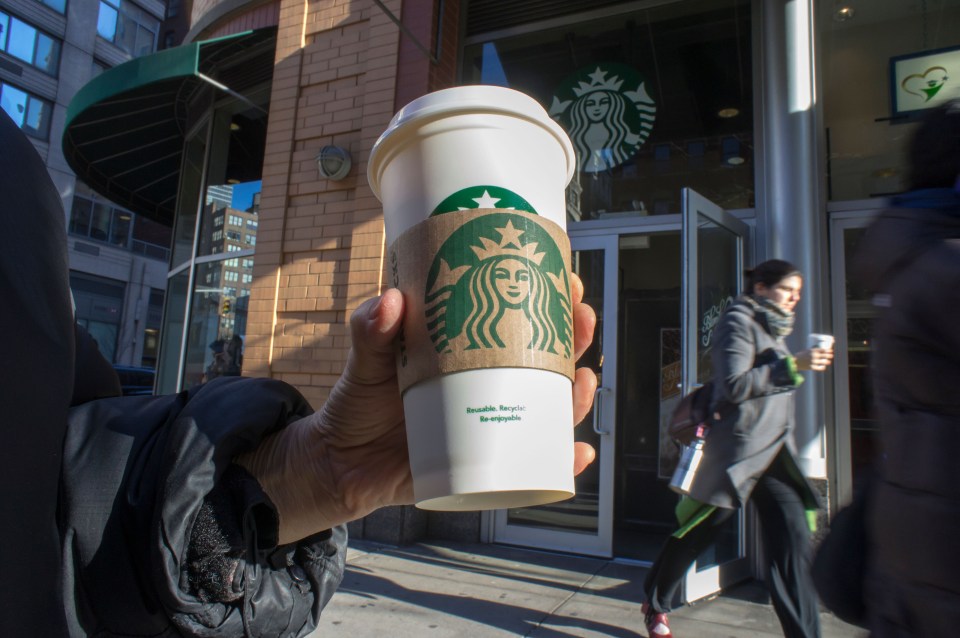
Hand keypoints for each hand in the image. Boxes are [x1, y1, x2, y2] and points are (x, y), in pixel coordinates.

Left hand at [238, 275, 597, 543]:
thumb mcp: (364, 362)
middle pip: (546, 359)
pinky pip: (531, 466)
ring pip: (549, 409)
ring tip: (586, 381)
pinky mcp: (486, 467)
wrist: (339, 466)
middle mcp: (487, 386)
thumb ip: (370, 331)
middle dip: (575, 338)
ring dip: (578, 396)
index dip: (547, 296)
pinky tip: (576, 454)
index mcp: (466, 352)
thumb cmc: (356, 405)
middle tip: (583, 318)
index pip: (516, 318)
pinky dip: (560, 462)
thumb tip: (390, 302)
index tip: (563, 275)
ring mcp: (490, 426)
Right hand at [795, 347, 833, 371]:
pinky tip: (824, 367)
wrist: (794, 362)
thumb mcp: (806, 351)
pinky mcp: (811, 367)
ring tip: (829, 362)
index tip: (831, 351)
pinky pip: (819, 368)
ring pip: (823, 362)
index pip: (823, 350)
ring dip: (827, 362)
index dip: (828, 350)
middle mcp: (813, 355)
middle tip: (832, 356)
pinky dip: (822, 367)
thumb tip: (821, 352)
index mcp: (812, 351)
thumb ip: (813, 351)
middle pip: (824, 355)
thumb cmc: (800, 356)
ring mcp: (813, 361)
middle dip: (829, 355)